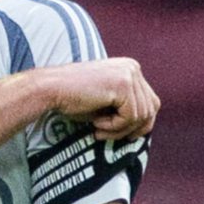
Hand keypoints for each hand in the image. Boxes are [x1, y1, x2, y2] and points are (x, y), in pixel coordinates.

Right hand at [41, 58, 159, 142]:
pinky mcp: (123, 84)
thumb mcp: (106, 103)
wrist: (52, 89)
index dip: (140, 124)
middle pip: (151, 109)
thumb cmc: (74, 99)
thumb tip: (145, 128)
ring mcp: (129, 74)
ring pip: (141, 116)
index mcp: (130, 69)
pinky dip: (114, 127)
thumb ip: (125, 108)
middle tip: (108, 135)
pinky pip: (130, 117)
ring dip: (119, 130)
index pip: (151, 102)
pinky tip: (96, 124)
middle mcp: (133, 68)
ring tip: (99, 129)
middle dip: (132, 129)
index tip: (121, 135)